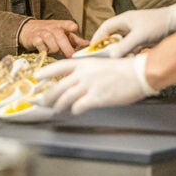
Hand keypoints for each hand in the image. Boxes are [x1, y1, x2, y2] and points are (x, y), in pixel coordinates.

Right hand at [18, 19, 87, 57]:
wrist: (28, 29)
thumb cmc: (49, 32)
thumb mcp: (62, 33)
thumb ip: (75, 39)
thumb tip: (88, 44)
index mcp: (61, 25)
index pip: (66, 23)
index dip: (70, 26)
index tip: (74, 28)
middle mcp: (52, 28)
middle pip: (60, 37)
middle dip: (66, 48)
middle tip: (71, 56)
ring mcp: (43, 33)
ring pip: (52, 44)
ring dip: (55, 50)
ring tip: (55, 51)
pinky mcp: (35, 39)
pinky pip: (42, 48)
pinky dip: (45, 51)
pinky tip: (45, 51)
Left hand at [35, 53, 157, 113]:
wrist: (138, 73)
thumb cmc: (123, 69)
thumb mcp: (100, 65)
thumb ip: (87, 72)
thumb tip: (76, 82)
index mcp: (84, 64)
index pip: (59, 67)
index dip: (46, 72)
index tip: (37, 76)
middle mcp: (84, 74)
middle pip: (59, 86)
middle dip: (48, 95)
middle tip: (41, 101)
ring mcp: (90, 86)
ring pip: (66, 97)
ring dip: (59, 105)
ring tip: (55, 109)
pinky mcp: (98, 97)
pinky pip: (80, 106)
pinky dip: (75, 109)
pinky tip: (75, 111)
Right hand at [91, 3, 175, 57]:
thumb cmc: (158, 23)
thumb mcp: (140, 35)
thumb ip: (125, 46)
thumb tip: (112, 56)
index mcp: (124, 20)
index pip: (105, 28)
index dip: (97, 38)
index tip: (92, 49)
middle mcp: (127, 26)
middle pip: (112, 38)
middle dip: (108, 48)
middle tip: (104, 59)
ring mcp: (135, 34)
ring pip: (121, 45)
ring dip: (120, 53)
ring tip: (119, 61)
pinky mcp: (142, 40)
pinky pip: (131, 49)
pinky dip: (129, 55)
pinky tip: (131, 60)